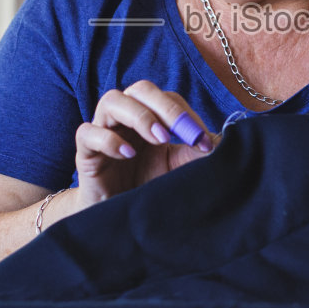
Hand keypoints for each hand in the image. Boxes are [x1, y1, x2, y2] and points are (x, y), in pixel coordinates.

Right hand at [74, 81, 216, 205]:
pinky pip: (87, 132)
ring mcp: (103, 130)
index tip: (201, 140)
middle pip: (140, 89)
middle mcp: (125, 117)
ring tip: (158, 139)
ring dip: (139, 115)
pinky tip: (127, 154)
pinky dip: (108, 139)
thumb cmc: (146, 187)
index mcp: (150, 116)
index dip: (185, 113)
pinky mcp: (85, 152)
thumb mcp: (176, 168)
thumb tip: (223, 140)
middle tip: (179, 132)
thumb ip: (195, 152)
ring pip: (111, 100)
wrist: (117, 218)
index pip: (167, 97)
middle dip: (163, 107)